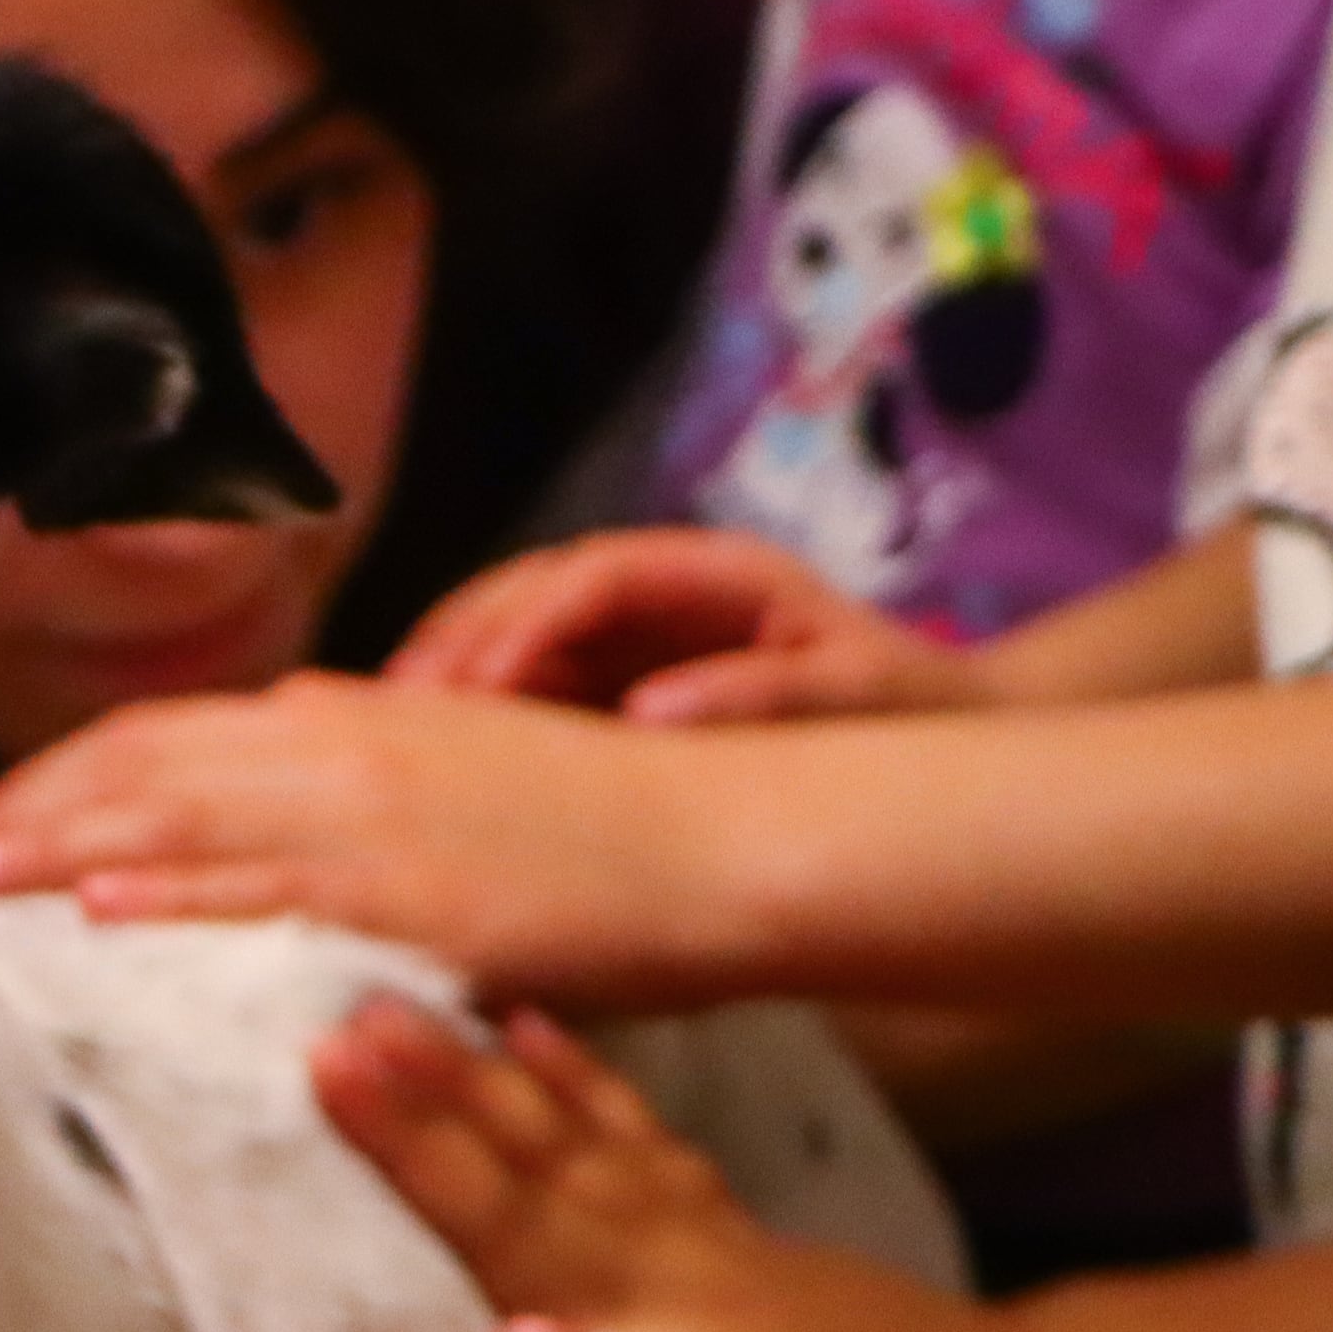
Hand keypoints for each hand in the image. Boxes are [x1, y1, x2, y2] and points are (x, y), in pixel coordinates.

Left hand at [0, 672, 732, 1000]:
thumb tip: (267, 858)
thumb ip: (355, 821)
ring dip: (69, 843)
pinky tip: (104, 905)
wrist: (724, 840)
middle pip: (151, 762)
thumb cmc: (605, 840)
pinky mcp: (413, 884)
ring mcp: (375, 811)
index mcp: (351, 725)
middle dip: (39, 807)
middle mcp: (344, 747)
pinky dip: (178, 886)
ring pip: (187, 812)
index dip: (72, 776)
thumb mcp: (459, 800)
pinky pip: (271, 884)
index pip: (173, 736)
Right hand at [314, 999, 1006, 1331]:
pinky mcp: (724, 1222)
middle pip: (532, 1217)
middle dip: (423, 1140)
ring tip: (379, 1011)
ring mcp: (704, 1251)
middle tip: (326, 1055)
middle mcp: (679, 1312)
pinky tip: (522, 1028)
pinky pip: (636, 1137)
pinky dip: (578, 1079)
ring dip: (469, 1081)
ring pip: (570, 1152)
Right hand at [390, 528, 979, 723]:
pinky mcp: (620, 680)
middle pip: (536, 587)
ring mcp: (638, 634)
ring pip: (519, 629)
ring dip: (455, 669)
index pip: (596, 576)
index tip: (480, 683)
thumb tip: (652, 711)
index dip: (530, 620)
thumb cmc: (906, 710)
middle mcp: (665, 591)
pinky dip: (480, 713)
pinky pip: (533, 684)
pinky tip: (437, 756)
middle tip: (401, 702)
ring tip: (393, 727)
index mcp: (718, 575)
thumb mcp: (854, 697)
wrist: (939, 733)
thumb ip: (761, 696)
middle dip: (464, 636)